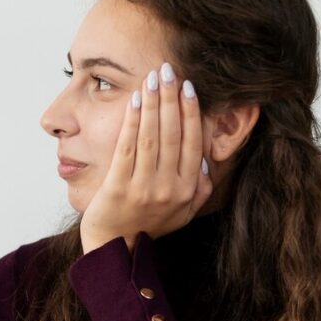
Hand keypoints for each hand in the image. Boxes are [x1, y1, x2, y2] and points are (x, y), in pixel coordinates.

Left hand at [80, 63, 212, 253]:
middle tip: (169, 70)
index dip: (191, 112)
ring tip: (153, 78)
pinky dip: (133, 121)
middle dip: (171, 98)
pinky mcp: (119, 187)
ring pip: (152, 136)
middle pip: (173, 133)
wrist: (115, 250)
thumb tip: (205, 161)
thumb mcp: (183, 213)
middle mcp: (169, 188)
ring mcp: (144, 188)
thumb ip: (198, 189)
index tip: (188, 87)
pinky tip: (135, 100)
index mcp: (188, 190)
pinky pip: (128, 147)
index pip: (193, 142)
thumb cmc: (148, 227)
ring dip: (153, 103)